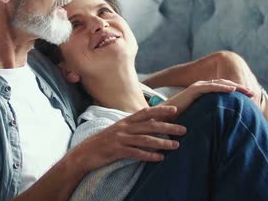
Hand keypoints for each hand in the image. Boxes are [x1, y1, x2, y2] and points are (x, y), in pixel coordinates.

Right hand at [69, 105, 187, 174]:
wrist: (83, 154)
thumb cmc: (102, 143)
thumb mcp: (116, 130)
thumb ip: (131, 127)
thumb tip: (148, 124)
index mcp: (124, 121)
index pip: (145, 113)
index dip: (160, 110)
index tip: (174, 110)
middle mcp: (123, 128)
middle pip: (149, 125)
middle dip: (168, 127)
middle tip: (183, 130)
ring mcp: (120, 139)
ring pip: (145, 139)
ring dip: (162, 142)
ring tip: (176, 146)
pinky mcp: (117, 151)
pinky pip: (136, 153)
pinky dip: (149, 155)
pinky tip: (159, 158)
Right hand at [162, 79, 254, 120]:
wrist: (164, 118)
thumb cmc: (180, 120)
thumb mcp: (200, 116)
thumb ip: (210, 116)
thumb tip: (224, 124)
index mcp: (203, 93)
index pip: (223, 89)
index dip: (236, 91)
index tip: (249, 98)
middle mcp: (201, 87)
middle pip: (224, 84)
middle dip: (239, 87)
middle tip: (253, 93)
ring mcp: (197, 87)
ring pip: (220, 84)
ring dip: (235, 87)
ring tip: (247, 91)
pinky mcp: (193, 90)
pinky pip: (211, 87)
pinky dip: (223, 88)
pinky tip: (233, 91)